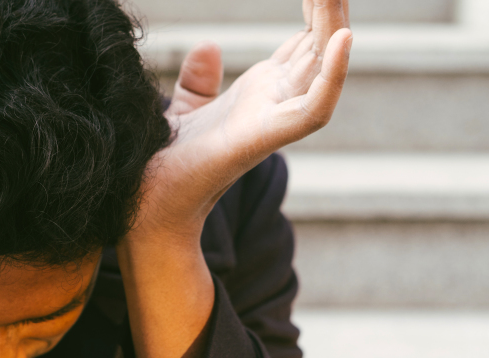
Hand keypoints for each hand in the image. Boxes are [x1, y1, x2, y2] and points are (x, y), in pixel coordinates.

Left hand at [119, 0, 350, 357]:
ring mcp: (273, 120)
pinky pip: (313, 109)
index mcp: (259, 94)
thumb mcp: (182, 110)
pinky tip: (342, 39)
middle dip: (330, 11)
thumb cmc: (165, 165)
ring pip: (321, 67)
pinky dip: (333, 76)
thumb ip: (198, 81)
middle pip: (317, 47)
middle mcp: (273, 104)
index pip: (301, 45)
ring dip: (335, 26)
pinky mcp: (263, 139)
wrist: (146, 207)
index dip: (315, 13)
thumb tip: (209, 46)